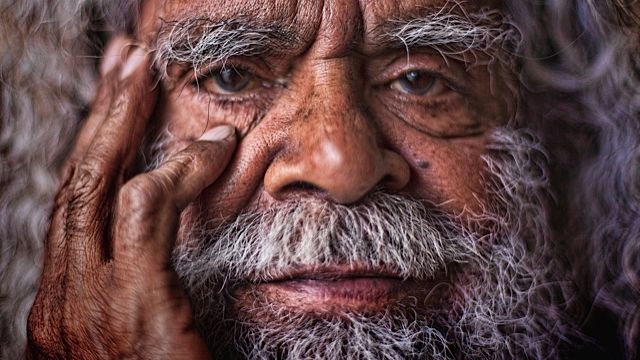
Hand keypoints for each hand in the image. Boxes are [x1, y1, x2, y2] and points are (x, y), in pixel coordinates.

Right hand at [26, 37, 236, 358]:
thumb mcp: (144, 345)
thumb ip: (144, 299)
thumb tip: (167, 251)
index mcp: (65, 313)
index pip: (74, 213)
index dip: (95, 153)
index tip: (118, 109)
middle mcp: (63, 305)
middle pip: (74, 184)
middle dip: (99, 116)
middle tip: (123, 62)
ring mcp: (87, 309)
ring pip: (95, 186)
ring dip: (122, 121)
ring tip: (143, 70)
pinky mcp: (132, 312)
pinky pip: (145, 216)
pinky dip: (175, 173)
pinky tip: (212, 148)